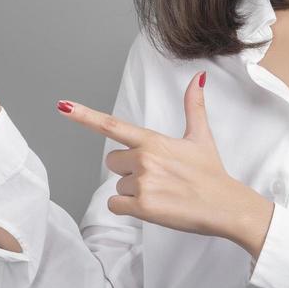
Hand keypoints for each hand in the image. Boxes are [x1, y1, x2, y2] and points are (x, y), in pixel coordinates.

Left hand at [58, 70, 265, 246]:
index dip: (84, 116)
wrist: (225, 206)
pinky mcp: (143, 207)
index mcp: (152, 141)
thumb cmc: (211, 174)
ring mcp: (143, 183)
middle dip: (128, 170)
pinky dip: (128, 209)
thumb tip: (198, 78)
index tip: (63, 106)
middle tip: (157, 177)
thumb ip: (193, 107)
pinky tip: (152, 207)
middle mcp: (144, 159)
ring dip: (133, 192)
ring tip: (161, 192)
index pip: (112, 125)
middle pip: (112, 162)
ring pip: (117, 186)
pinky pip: (116, 205)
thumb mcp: (201, 137)